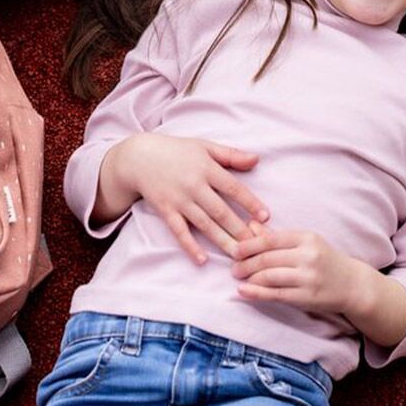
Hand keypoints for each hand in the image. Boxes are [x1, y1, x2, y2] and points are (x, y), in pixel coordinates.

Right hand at [100, 134, 268, 264]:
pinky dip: (190, 246)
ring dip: (222, 241)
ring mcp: (179, 200)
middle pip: (221, 211)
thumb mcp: (205, 146)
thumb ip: (231, 155)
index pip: (233, 188)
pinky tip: (202, 259)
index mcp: (207, 168)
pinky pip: (179, 231)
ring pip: (204, 224)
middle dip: (240, 229)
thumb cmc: (177, 150)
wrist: (140, 157)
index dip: (250, 203)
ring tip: (238, 255)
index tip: (265, 217)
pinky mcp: (165, 210)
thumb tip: (257, 159)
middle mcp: (194, 185)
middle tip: (257, 245)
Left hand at [231, 226, 355, 314]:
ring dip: (250, 278)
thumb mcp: (304, 243)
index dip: (249, 245)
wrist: (351, 284)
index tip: (234, 250)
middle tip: (234, 268)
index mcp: (307, 238)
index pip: (271, 239)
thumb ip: (276, 236)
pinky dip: (256, 293)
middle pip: (268, 258)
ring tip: (239, 278)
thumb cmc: (324, 260)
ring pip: (270, 276)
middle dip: (246, 263)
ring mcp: (308, 277)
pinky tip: (244, 291)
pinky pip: (276, 294)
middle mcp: (308, 255)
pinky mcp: (307, 297)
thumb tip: (250, 225)